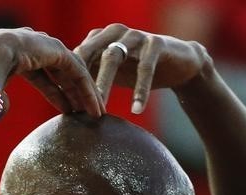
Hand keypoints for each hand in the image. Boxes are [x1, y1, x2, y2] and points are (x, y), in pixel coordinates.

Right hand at [0, 28, 103, 116]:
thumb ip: (0, 95)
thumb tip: (4, 104)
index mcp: (12, 53)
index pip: (42, 74)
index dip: (56, 93)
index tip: (67, 109)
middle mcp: (29, 45)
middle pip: (60, 71)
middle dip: (74, 92)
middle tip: (86, 111)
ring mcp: (42, 44)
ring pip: (71, 70)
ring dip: (85, 92)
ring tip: (95, 112)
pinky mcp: (55, 49)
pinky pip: (76, 71)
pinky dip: (87, 89)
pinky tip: (94, 106)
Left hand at [74, 24, 211, 113]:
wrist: (180, 63)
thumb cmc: (141, 69)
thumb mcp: (114, 74)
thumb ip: (92, 79)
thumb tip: (65, 101)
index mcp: (100, 37)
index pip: (78, 57)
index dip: (70, 80)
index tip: (66, 108)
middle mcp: (114, 31)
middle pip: (91, 55)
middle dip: (82, 83)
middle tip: (77, 110)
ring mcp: (135, 35)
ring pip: (113, 57)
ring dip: (105, 85)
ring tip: (101, 111)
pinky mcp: (156, 43)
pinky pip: (145, 68)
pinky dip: (140, 90)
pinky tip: (137, 110)